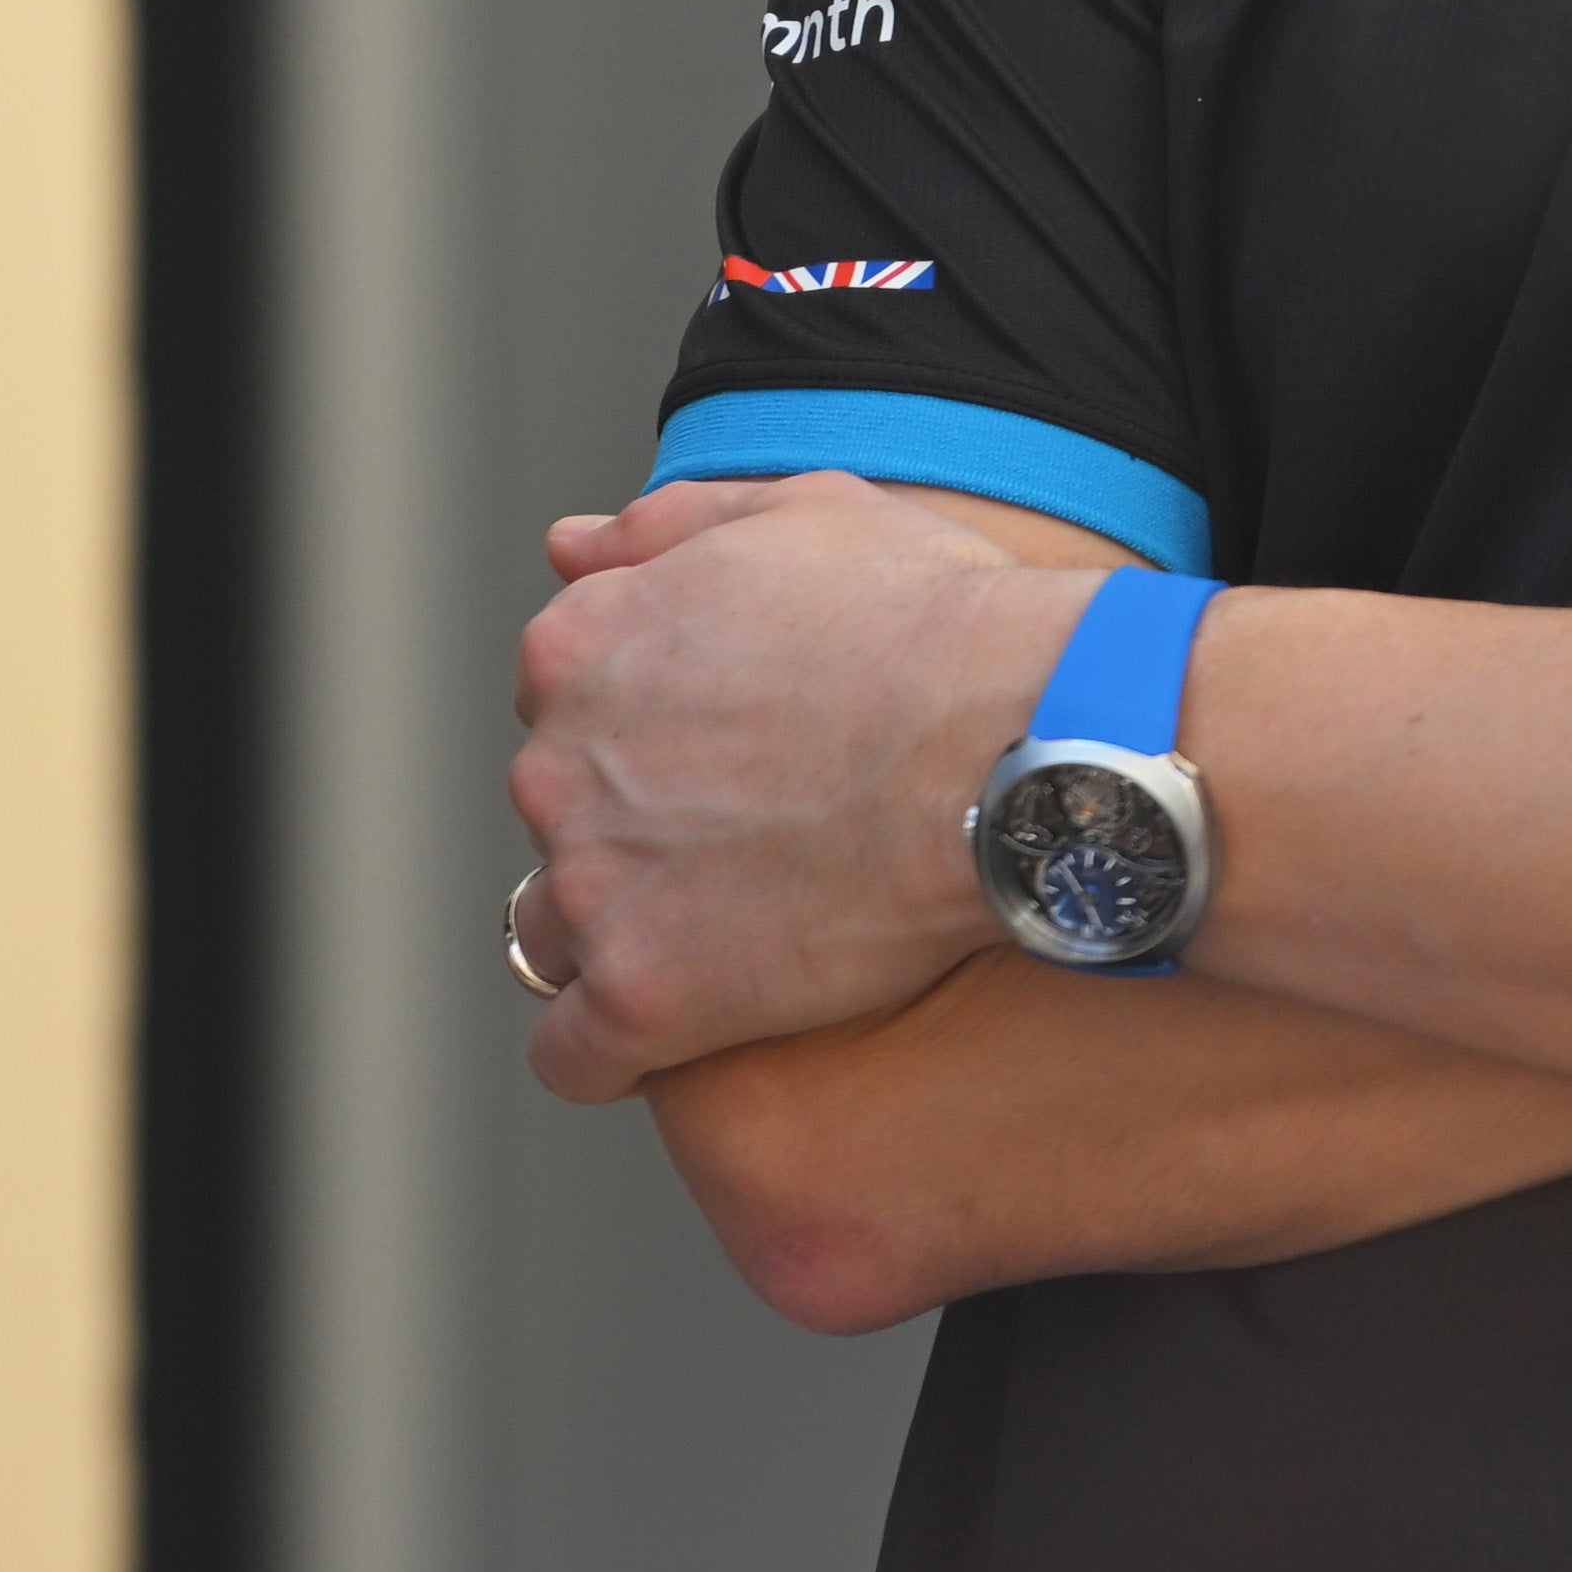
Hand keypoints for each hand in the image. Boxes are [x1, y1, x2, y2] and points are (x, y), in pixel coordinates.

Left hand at [503, 476, 1088, 1103]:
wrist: (1016, 742)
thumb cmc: (932, 623)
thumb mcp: (799, 515)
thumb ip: (667, 526)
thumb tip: (569, 549)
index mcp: (582, 647)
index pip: (563, 710)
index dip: (643, 740)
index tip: (719, 767)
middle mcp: (557, 764)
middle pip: (560, 819)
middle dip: (632, 836)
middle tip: (746, 853)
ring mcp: (595, 886)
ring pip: (555, 935)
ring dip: (619, 942)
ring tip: (727, 948)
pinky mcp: (642, 997)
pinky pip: (575, 1056)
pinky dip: (614, 1055)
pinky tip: (682, 1046)